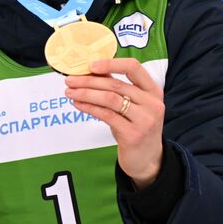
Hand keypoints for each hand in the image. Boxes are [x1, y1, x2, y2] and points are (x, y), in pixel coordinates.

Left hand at [64, 58, 165, 187]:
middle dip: (88, 81)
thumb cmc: (134, 128)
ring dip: (86, 94)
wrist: (146, 159)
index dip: (111, 63)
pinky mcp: (133, 134)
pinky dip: (89, 108)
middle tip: (69, 80)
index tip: (90, 65)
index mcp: (153, 91)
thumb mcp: (131, 106)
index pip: (134, 67)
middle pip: (116, 85)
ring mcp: (145, 119)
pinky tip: (78, 104)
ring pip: (110, 99)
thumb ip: (116, 90)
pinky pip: (106, 115)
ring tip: (69, 92)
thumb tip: (90, 73)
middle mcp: (152, 103)